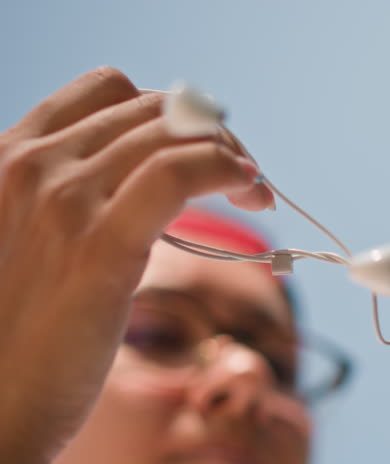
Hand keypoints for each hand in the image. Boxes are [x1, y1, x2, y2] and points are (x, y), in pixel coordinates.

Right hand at [0, 67, 272, 461]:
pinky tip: (254, 194)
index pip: (107, 91)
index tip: (203, 149)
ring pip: (174, 134)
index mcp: (8, 159)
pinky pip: (180, 173)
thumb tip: (137, 193)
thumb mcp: (27, 247)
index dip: (171, 113)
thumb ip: (70, 209)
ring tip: (257, 191)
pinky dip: (228, 169)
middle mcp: (32, 166)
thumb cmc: (16, 340)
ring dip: (231, 154)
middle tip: (242, 177)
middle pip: (152, 111)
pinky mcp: (101, 245)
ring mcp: (63, 200)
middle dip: (211, 136)